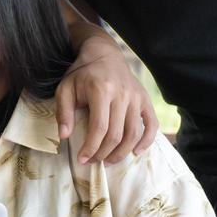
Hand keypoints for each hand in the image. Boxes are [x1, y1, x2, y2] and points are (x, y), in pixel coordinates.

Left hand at [55, 37, 155, 163]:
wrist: (103, 55)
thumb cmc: (82, 74)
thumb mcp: (65, 88)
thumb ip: (64, 112)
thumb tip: (64, 136)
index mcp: (101, 90)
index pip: (99, 128)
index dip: (91, 147)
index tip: (83, 159)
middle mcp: (122, 94)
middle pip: (116, 134)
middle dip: (103, 153)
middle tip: (93, 162)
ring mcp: (136, 97)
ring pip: (133, 133)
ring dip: (121, 153)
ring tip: (108, 161)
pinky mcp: (145, 99)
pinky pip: (151, 124)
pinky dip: (146, 141)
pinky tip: (135, 152)